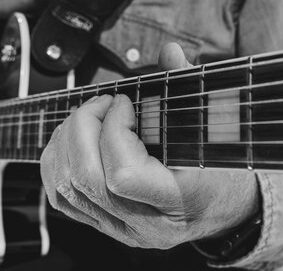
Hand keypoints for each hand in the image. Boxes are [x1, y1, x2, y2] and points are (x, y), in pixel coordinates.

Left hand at [40, 43, 259, 248]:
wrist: (226, 212)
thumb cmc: (224, 172)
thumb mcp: (215, 129)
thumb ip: (188, 89)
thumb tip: (169, 52)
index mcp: (178, 202)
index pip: (123, 174)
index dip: (113, 129)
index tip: (124, 102)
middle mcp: (145, 225)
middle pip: (86, 178)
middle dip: (82, 127)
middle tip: (101, 103)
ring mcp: (122, 229)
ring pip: (67, 188)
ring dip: (66, 141)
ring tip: (86, 117)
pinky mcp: (105, 226)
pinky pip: (62, 199)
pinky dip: (56, 163)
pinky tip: (70, 139)